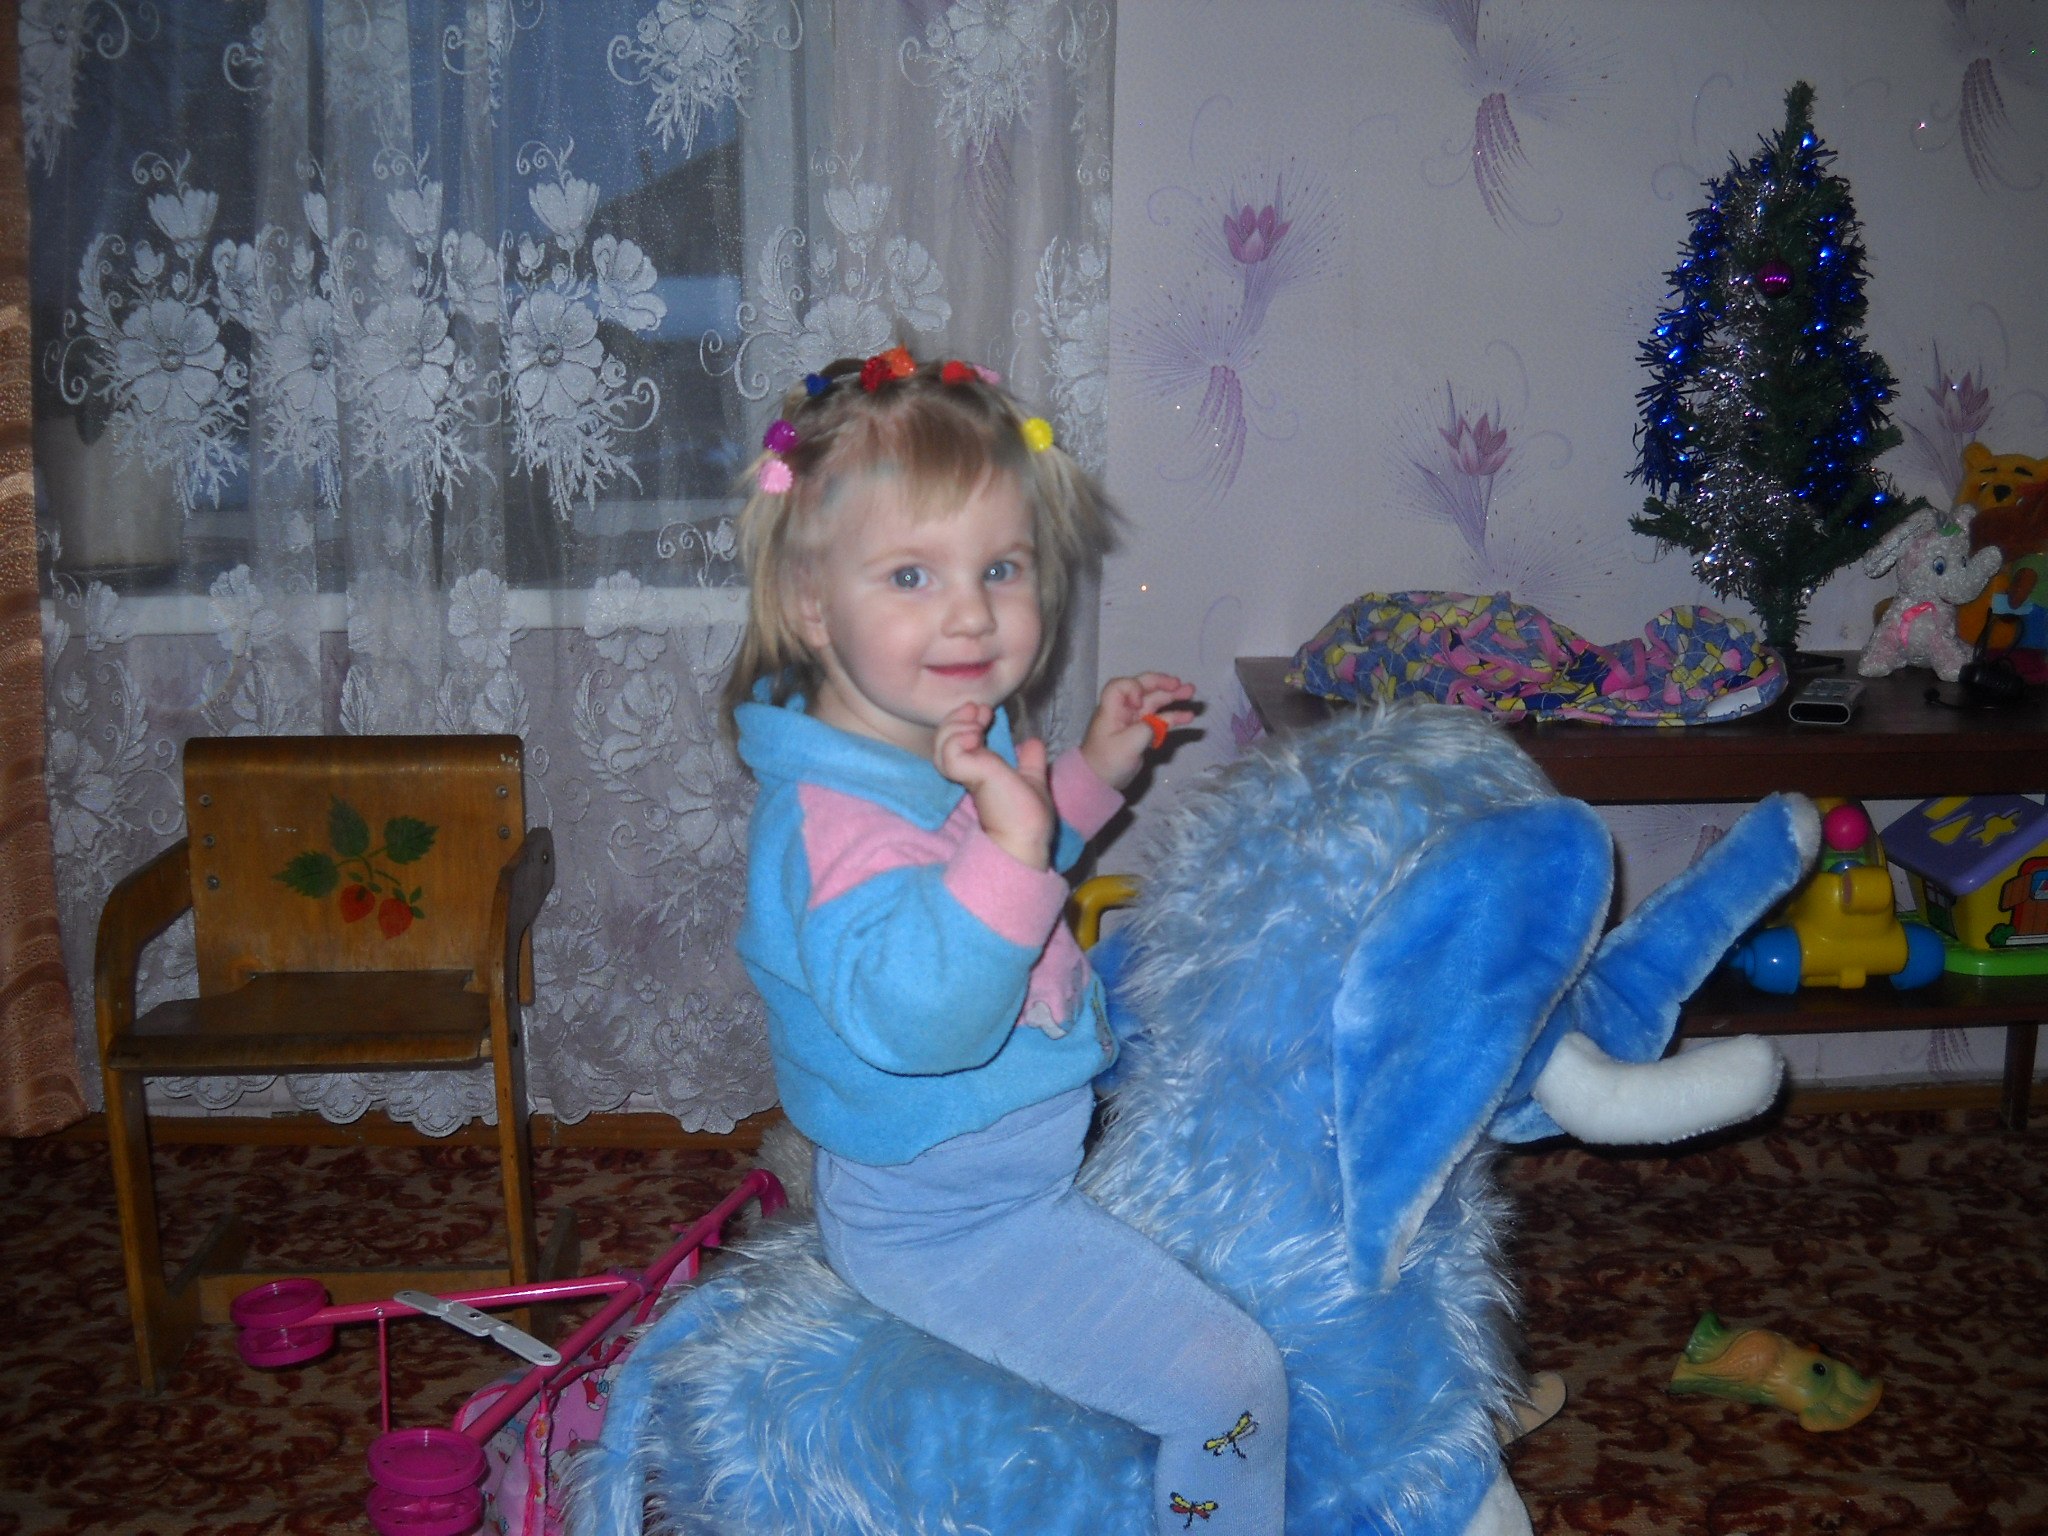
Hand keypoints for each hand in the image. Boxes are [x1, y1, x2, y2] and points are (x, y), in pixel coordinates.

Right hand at [934, 703, 1054, 869]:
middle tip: (981, 710)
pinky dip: (960, 738)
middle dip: (958, 717)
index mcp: (977, 771)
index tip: (986, 712)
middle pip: (942, 738)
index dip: (965, 721)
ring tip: (978, 724)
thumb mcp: (1031, 780)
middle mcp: (965, 772)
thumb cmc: (1028, 818)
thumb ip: (1029, 761)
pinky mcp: (965, 775)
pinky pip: (950, 751)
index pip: (956, 741)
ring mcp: (963, 774)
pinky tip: (976, 737)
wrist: (1028, 836)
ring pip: (941, 743)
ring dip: (958, 725)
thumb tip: (1033, 742)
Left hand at [1081, 673, 1196, 791]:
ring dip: (1172, 697)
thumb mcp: (1128, 745)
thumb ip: (1146, 728)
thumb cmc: (1108, 761)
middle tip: (1181, 684)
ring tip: (1191, 692)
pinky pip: (1159, 719)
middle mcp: (1123, 710)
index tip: (1140, 704)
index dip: (1135, 688)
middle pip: (1143, 689)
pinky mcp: (1142, 732)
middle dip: (1162, 684)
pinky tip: (1189, 716)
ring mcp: (1133, 721)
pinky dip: (1173, 716)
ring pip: (1154, 702)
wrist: (1100, 783)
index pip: (1121, 686)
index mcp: (1112, 709)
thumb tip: (1159, 722)